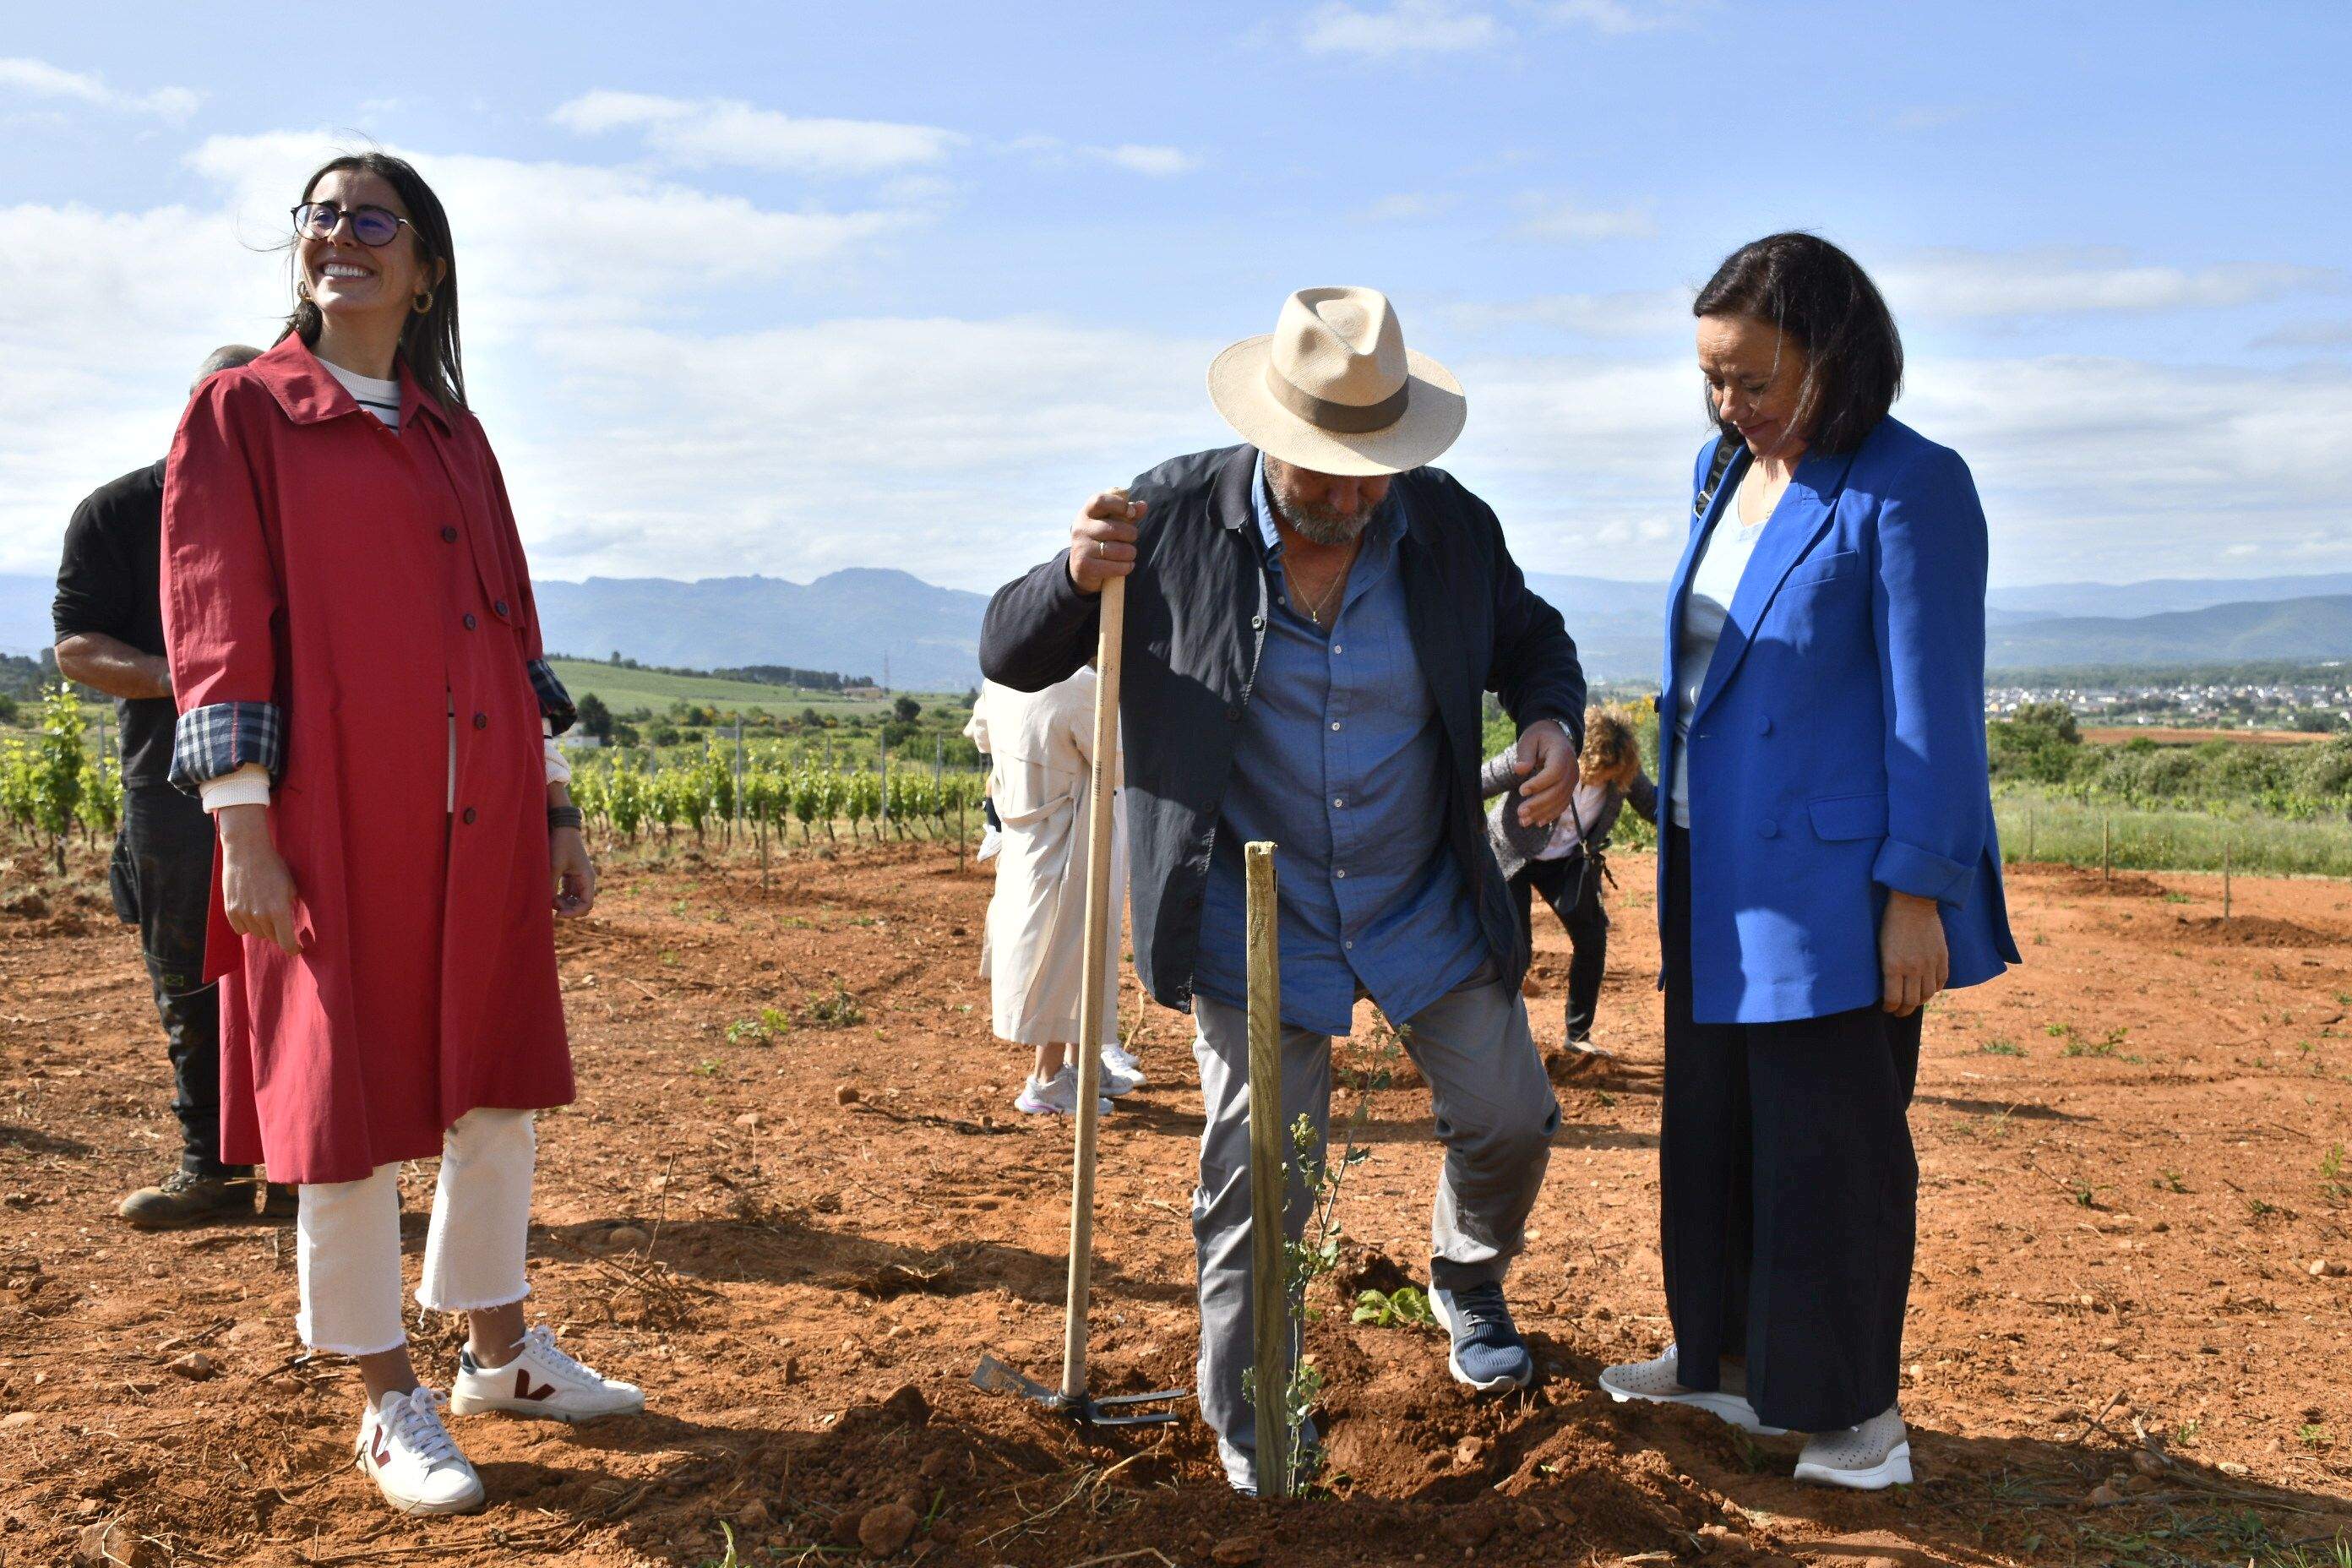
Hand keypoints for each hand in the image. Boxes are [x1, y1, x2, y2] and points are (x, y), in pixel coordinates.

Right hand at [216, 804, 300, 955]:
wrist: (247, 852)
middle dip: (278, 932)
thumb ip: (290, 908)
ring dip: (263, 927)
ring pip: (256, 933)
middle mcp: (260, 916)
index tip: (297, 948)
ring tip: (265, 910)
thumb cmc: (273, 867)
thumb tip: (291, 924)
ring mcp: (243, 914)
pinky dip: (247, 924)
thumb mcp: (290, 887)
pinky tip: (251, 912)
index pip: (286, 942)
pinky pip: (240, 929)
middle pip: (271, 937)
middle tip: (280, 921)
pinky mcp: (230, 910)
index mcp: (279, 911)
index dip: (293, 948)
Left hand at [551, 826, 596, 916]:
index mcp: (587, 878)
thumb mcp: (554, 865)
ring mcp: (578, 879)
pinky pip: (567, 893)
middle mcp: (585, 881)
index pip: (587, 904)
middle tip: (552, 904)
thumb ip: (551, 885)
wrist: (562, 827)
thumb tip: (547, 903)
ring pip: (574, 900)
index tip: (558, 914)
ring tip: (549, 897)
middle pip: (581, 904)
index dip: (574, 913)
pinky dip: (559, 897)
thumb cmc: (561, 844)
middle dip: (568, 909)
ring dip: (563, 903)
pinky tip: (549, 894)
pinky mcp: (570, 876)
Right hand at [1066, 489, 1144, 594]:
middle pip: (1114, 528)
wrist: (1082, 568)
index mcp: (1087, 513)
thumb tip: (1143, 506)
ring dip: (1130, 553)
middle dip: (1131, 534)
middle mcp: (1080, 528)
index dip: (1119, 504)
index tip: (1131, 513)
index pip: (1100, 501)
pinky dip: (1126, 567)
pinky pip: (1114, 567)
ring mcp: (1081, 547)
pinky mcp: (1084, 566)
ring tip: (1130, 554)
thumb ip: (1127, 513)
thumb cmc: (1102, 540)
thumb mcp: (1112, 523)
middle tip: (1132, 538)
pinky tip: (1127, 566)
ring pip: (1117, 550)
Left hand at [1512, 720, 1579, 827]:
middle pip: (1558, 790)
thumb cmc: (1539, 737)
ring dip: (1542, 813)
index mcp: (1562, 754)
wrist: (1556, 737)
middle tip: (1520, 813)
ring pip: (1560, 800)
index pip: (1554, 772)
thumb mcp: (1529, 740)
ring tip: (1523, 821)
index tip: (1521, 791)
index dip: (1539, 784)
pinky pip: (1562, 804)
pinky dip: (1551, 814)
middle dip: (1539, 804)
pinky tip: (1537, 822)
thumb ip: (1525, 754)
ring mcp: (1572, 780)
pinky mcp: (1569, 788)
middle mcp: (1571, 769)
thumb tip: (1519, 769)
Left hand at [1879, 891, 1947, 1015]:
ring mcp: (1929, 964)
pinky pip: (1941, 982)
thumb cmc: (1891, 922)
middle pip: (1911, 1001)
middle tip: (1899, 1012)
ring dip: (1920, 1002)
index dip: (1890, 1008)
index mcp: (1893, 966)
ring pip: (1928, 995)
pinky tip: (1928, 989)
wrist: (1913, 903)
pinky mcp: (1942, 957)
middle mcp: (1913, 969)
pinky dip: (1935, 989)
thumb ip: (1887, 968)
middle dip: (1903, 1010)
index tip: (1887, 1009)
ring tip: (1913, 1002)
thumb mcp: (1881, 947)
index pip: (1893, 999)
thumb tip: (1888, 986)